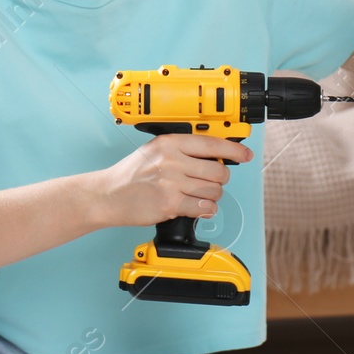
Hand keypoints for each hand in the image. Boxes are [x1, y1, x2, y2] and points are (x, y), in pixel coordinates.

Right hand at [92, 133, 253, 228]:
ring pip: (214, 191)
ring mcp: (171, 183)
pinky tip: (194, 206)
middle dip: (219, 179)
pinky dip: (204, 210)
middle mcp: (172, 160)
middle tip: (209, 181)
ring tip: (196, 195)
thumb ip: (181, 150)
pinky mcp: (170, 204)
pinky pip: (203, 208)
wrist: (108, 195)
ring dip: (211, 196)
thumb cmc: (131, 174)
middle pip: (218, 170)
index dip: (234, 149)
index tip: (245, 155)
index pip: (212, 143)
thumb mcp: (154, 150)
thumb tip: (214, 155)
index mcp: (169, 143)